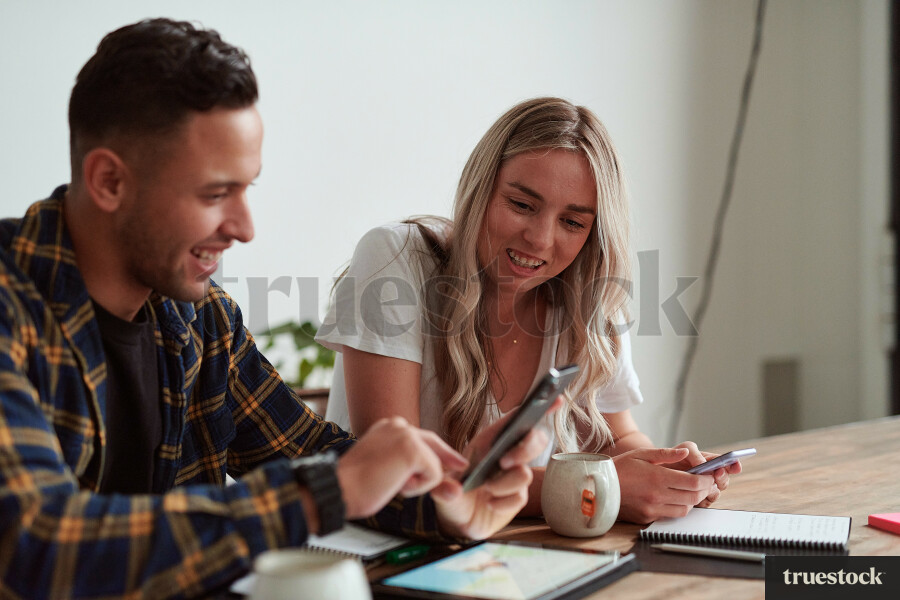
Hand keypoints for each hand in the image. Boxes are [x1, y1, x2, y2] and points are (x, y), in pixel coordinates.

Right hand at [336, 417, 468, 519]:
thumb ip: (410, 467)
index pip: (422, 437)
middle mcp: (398, 425)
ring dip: (418, 483)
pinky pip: (434, 476)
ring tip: (391, 483)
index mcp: (388, 427)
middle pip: (434, 444)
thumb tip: (442, 477)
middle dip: (447, 459)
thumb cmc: (355, 485)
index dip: (441, 451)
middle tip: (462, 465)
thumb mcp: (387, 470)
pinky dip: (418, 488)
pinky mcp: (413, 450)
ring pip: (434, 465)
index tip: (457, 461)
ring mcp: (407, 435)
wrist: (339, 489)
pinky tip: (396, 485)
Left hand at [432, 396, 562, 539]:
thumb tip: (456, 488)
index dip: (539, 406)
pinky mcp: (517, 498)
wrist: (455, 518)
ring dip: (504, 483)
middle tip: (504, 462)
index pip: (518, 418)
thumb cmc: (451, 489)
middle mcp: (507, 454)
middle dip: (525, 450)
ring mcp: (514, 476)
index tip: (556, 399)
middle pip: (536, 440)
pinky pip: (520, 498)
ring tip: (487, 490)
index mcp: (491, 439)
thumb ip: (444, 483)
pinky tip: (490, 504)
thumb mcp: (442, 480)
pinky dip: (503, 503)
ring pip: (525, 474)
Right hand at [613, 447, 715, 523]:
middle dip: (703, 490)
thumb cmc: (620, 467)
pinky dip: (677, 508)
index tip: (708, 475)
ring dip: (691, 501)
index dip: (706, 480)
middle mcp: (657, 495)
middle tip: (704, 483)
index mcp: (658, 477)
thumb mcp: (641, 454)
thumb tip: (686, 453)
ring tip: (689, 491)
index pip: (693, 482)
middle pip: (693, 497)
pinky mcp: (647, 518)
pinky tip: (673, 498)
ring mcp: (652, 508)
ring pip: (684, 510)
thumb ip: (666, 454)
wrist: (598, 486)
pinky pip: (670, 516)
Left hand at [666, 442, 741, 506]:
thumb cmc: (672, 456)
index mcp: (710, 462)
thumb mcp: (685, 448)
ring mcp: (703, 488)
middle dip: (722, 477)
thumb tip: (703, 464)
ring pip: (715, 492)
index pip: (727, 464)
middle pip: (724, 480)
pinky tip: (695, 494)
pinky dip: (702, 499)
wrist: (656, 470)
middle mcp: (710, 476)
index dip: (734, 465)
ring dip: (712, 488)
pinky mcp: (696, 499)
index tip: (735, 465)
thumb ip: (695, 454)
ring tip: (703, 484)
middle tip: (717, 473)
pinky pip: (705, 502)